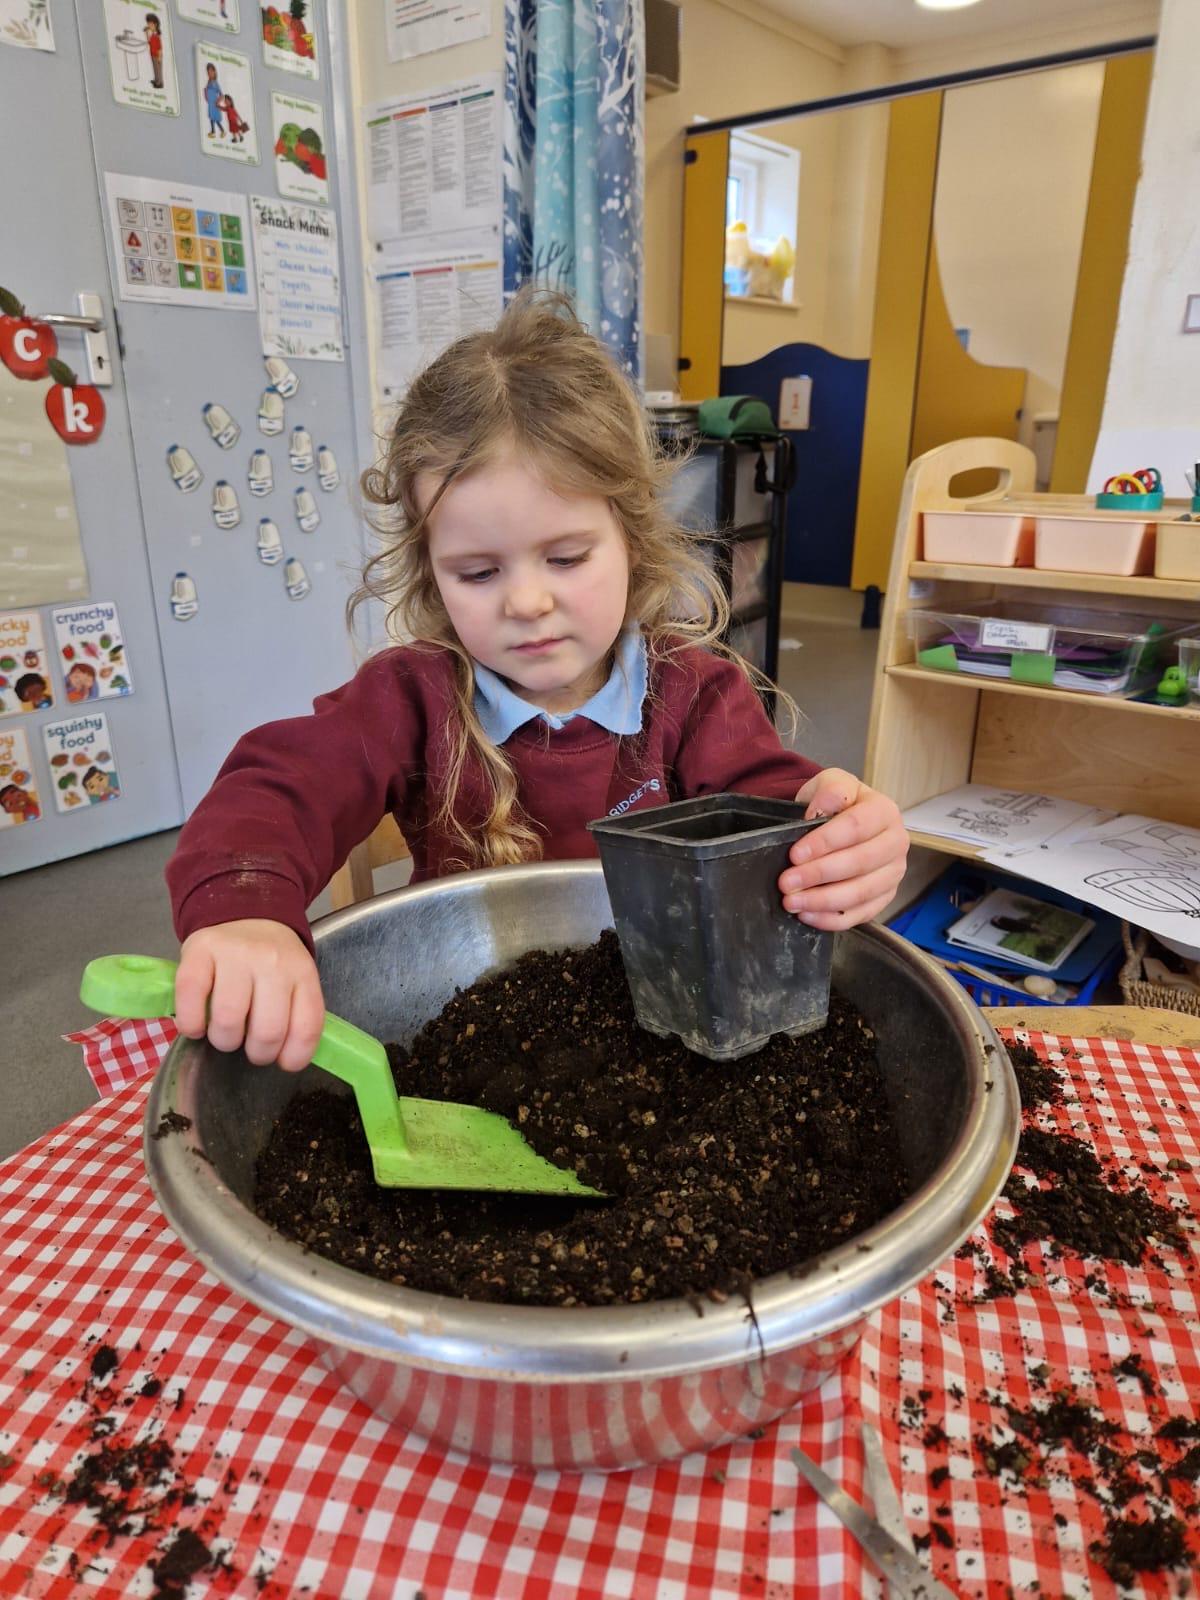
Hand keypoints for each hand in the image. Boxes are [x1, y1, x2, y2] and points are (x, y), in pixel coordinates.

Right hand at [175, 919, 323, 1071]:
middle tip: (250, 1048)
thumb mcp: (296, 977)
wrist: (244, 907)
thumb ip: (296, 1011)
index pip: (307, 1026)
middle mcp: (272, 962)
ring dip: (224, 1041)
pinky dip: (191, 1024)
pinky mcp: (199, 950)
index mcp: (302, 972)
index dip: (295, 1057)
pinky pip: (191, 999)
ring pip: (229, 1020)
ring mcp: (235, 954)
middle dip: (258, 1054)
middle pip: (268, 1031)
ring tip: (225, 1035)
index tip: (283, 1062)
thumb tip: (286, 1061)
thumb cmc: (269, 958)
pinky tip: (197, 1026)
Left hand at [778, 769, 908, 929]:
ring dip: (822, 901)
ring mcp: (893, 874)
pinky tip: (807, 915)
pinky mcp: (884, 897)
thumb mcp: (831, 783)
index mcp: (885, 812)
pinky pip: (860, 914)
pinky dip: (832, 919)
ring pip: (860, 894)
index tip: (795, 854)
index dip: (825, 842)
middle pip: (859, 863)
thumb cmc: (836, 803)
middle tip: (786, 882)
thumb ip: (829, 792)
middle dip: (818, 875)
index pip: (857, 827)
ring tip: (792, 901)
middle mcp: (896, 843)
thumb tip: (816, 814)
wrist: (843, 819)